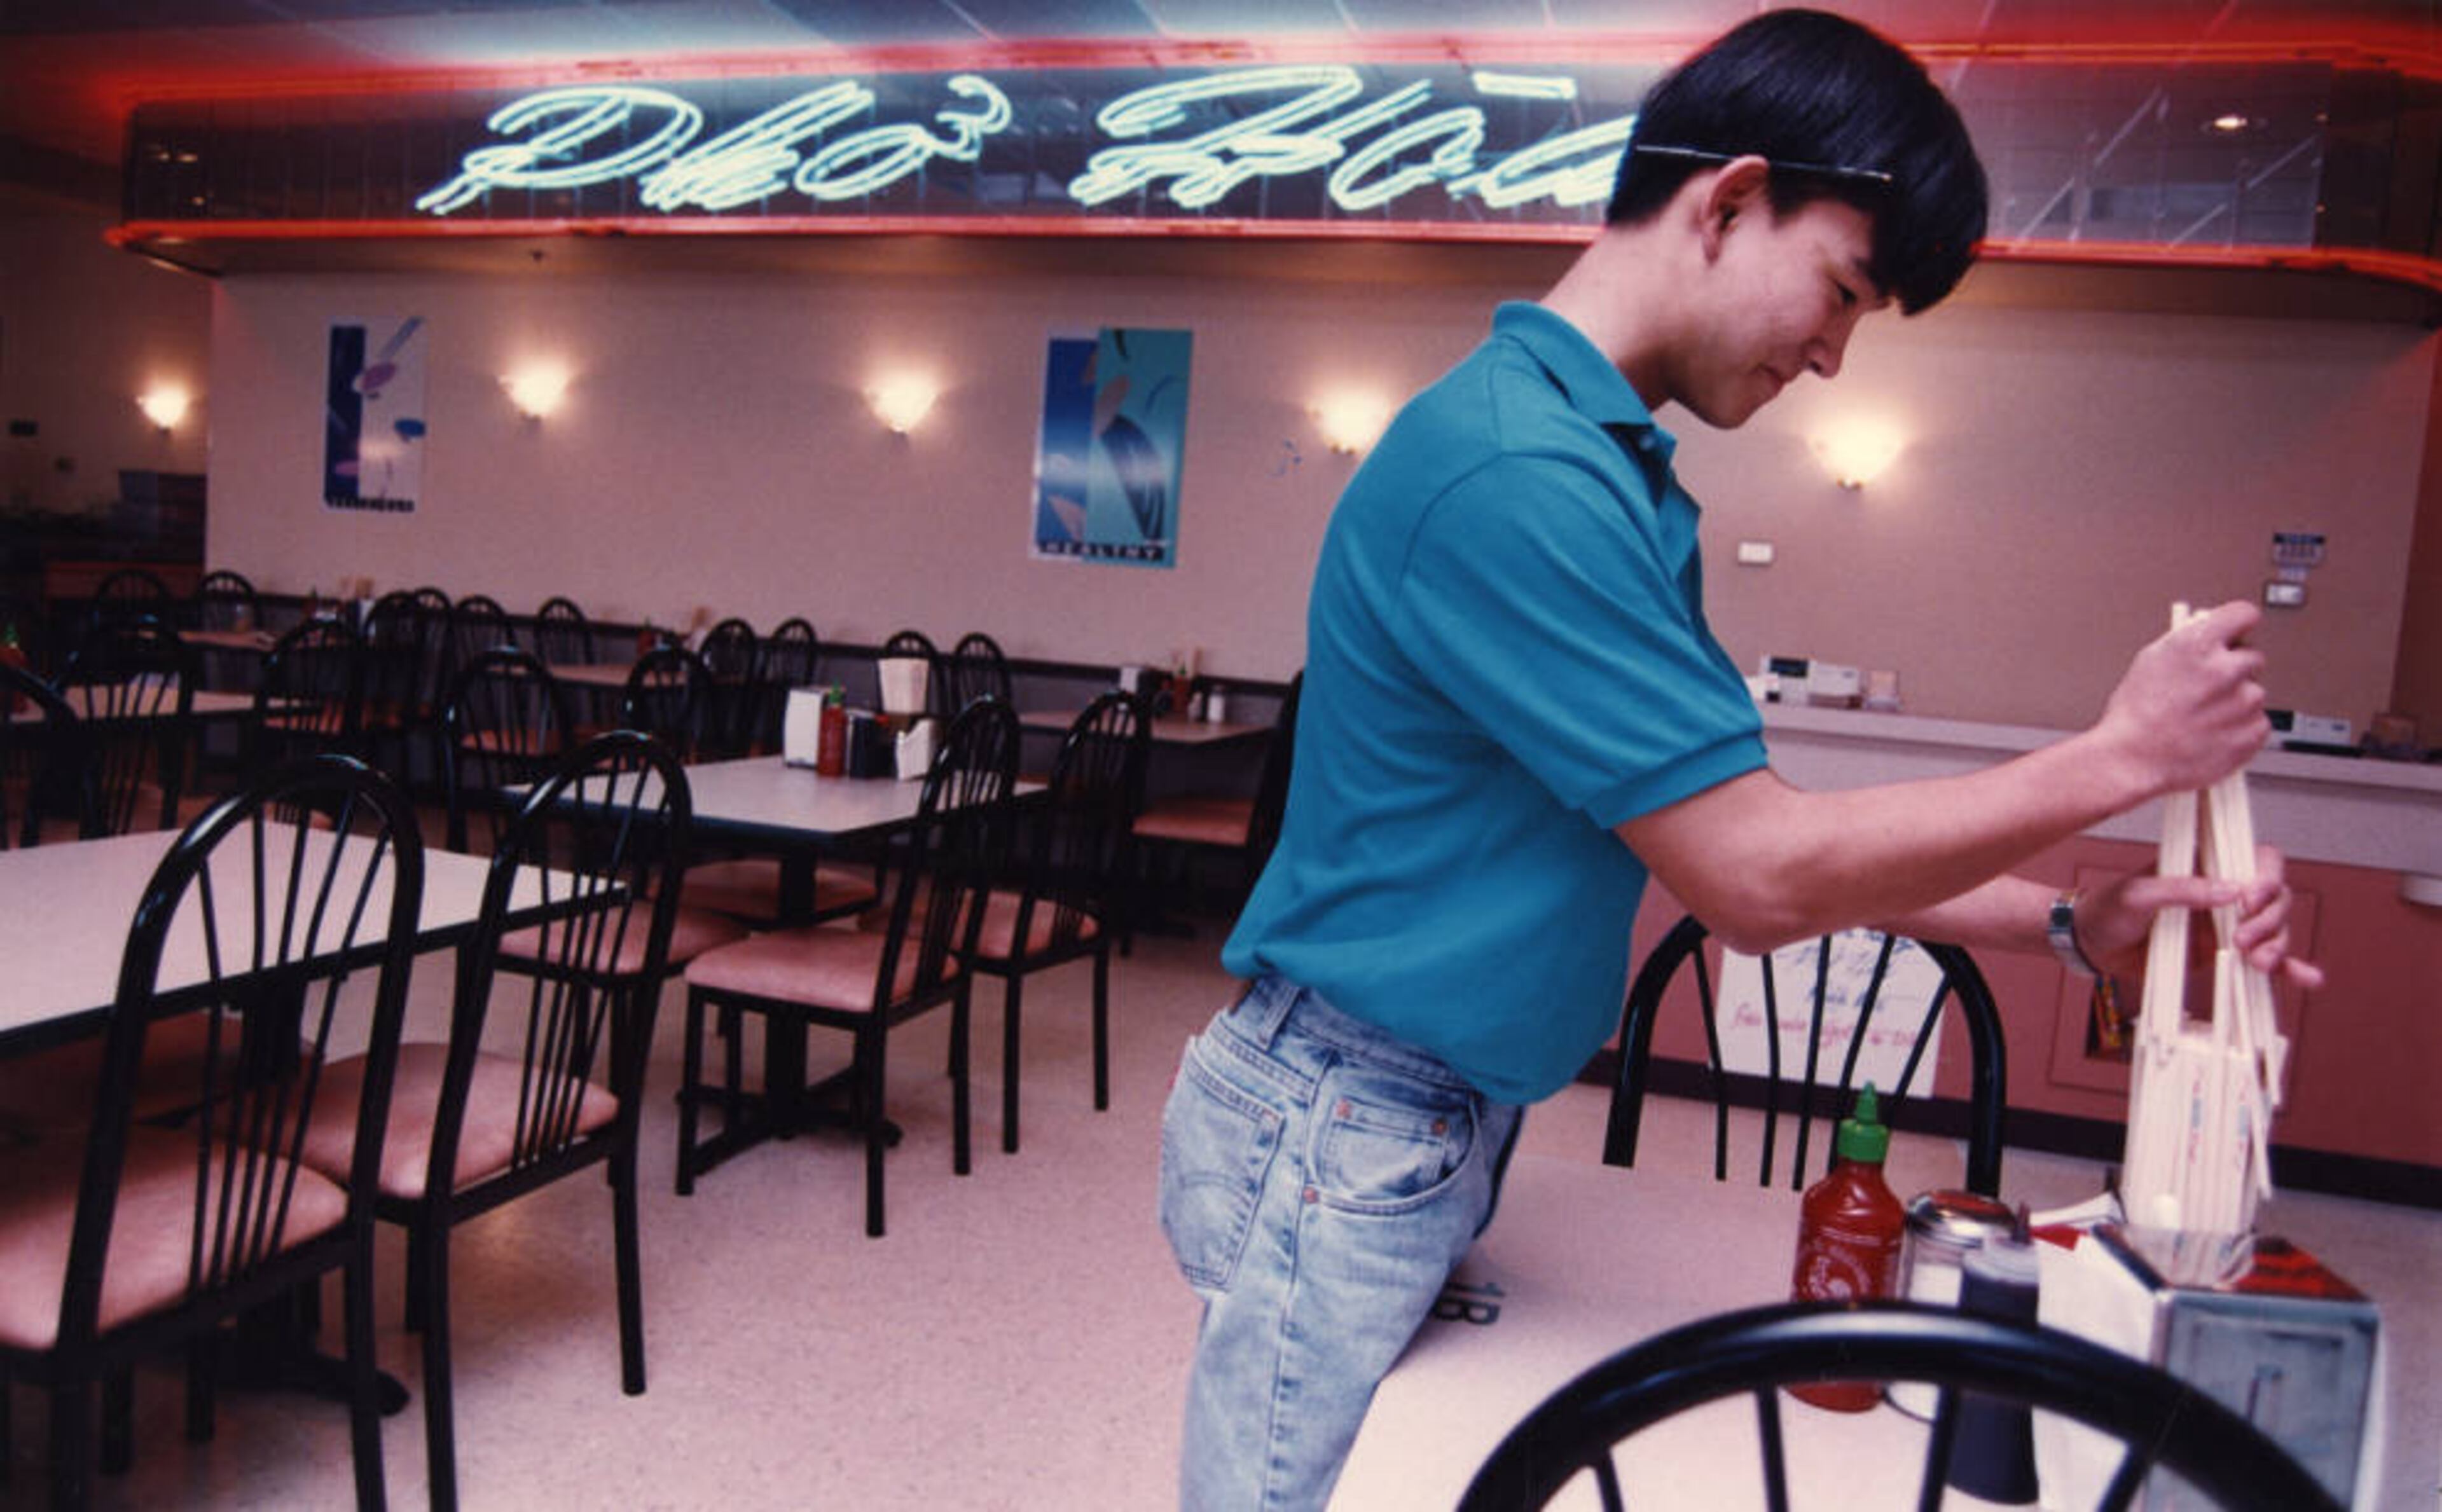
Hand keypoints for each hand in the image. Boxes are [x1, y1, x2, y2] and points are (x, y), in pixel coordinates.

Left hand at [2077, 846, 2323, 990]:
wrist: (2089, 946)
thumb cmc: (2106, 909)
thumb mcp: (2137, 894)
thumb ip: (2181, 890)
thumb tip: (2231, 891)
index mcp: (2205, 865)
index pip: (2255, 858)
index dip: (2265, 877)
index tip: (2249, 900)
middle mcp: (2223, 893)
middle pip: (2274, 897)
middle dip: (2270, 919)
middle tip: (2242, 940)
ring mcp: (2227, 924)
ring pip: (2274, 929)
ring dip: (2278, 945)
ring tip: (2257, 963)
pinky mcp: (2225, 954)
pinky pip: (2265, 960)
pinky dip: (2289, 967)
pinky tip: (2307, 978)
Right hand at [2090, 601, 2269, 798]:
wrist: (2132, 760)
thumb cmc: (2135, 716)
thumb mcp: (2151, 661)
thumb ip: (2189, 642)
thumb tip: (2211, 634)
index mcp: (2198, 644)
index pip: (2244, 614)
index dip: (2238, 625)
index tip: (2236, 633)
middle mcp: (2226, 669)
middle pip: (2252, 658)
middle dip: (2233, 669)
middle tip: (2206, 689)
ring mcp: (2243, 702)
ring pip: (2253, 693)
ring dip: (2235, 702)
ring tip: (2202, 717)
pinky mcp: (2252, 732)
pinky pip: (2257, 723)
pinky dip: (2240, 728)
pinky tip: (2212, 733)